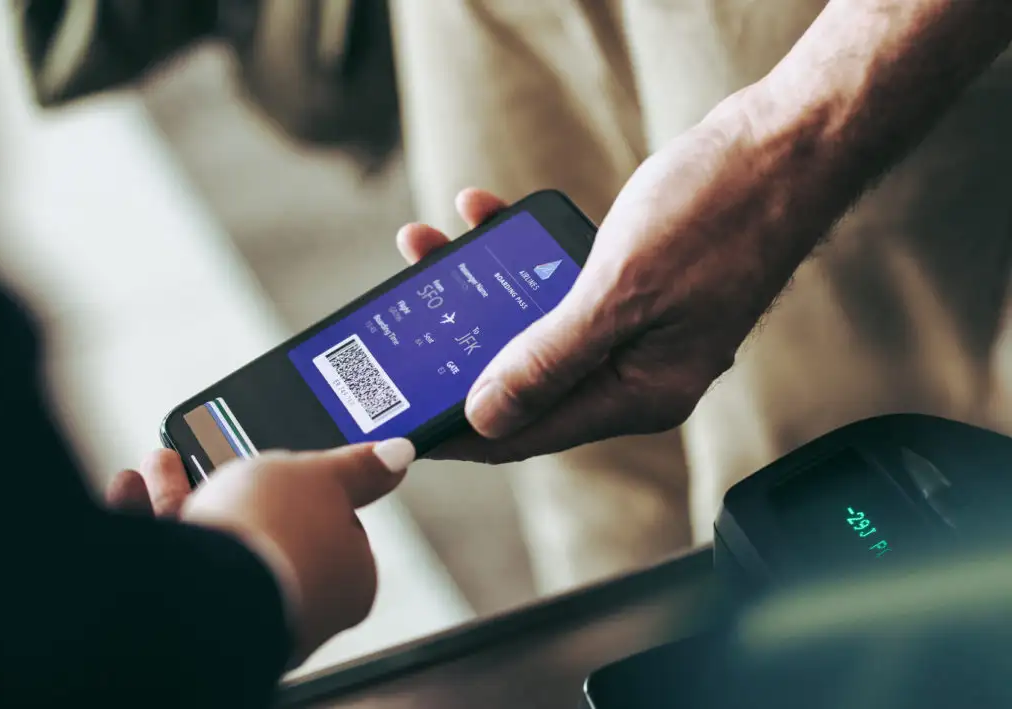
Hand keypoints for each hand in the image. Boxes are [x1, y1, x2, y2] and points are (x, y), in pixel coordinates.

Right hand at [106, 440, 414, 661]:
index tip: (283, 467)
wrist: (204, 589)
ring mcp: (243, 609)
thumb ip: (357, 467)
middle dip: (233, 483)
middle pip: (265, 530)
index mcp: (345, 579)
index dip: (307, 491)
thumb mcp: (323, 476)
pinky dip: (150, 519)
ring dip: (181, 493)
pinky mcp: (188, 615)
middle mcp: (296, 601)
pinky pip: (170, 559)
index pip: (332, 527)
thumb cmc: (278, 534)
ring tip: (162, 460)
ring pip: (212, 540)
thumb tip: (400, 455)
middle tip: (215, 452)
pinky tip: (131, 486)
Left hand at [398, 93, 827, 462]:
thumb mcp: (620, 289)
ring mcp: (635, 328)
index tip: (406, 416)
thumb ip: (550, 357)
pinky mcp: (635, 286)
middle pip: (527, 376)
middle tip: (402, 318)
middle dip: (459, 344)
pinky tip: (485, 214)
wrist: (788, 145)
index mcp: (640, 393)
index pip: (531, 430)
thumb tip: (487, 413)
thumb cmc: (720, 214)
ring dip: (482, 287)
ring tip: (430, 245)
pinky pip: (559, 282)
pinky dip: (520, 254)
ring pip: (537, 323)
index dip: (462, 426)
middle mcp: (635, 370)